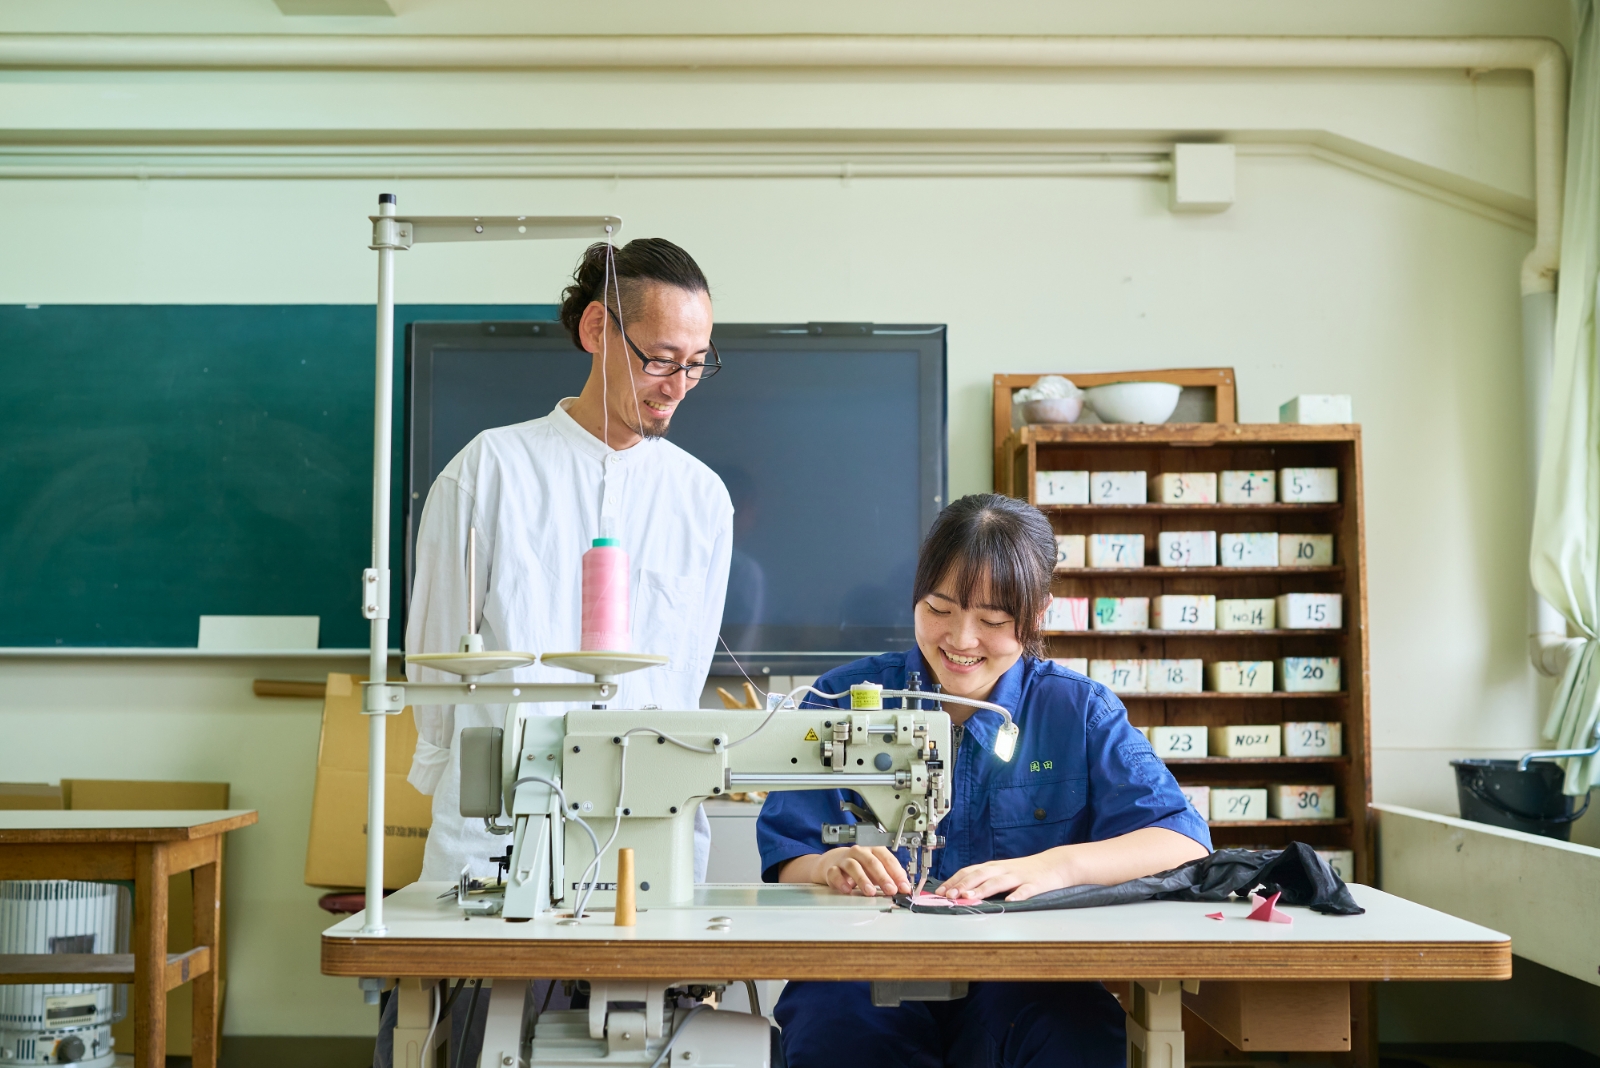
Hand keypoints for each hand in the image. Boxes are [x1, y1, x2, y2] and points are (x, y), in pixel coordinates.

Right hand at [815, 846, 911, 896]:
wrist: (834, 861)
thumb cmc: (860, 865)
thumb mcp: (877, 868)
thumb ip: (891, 876)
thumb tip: (905, 887)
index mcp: (873, 850)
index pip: (888, 859)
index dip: (897, 874)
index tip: (904, 887)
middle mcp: (859, 852)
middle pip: (872, 862)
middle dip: (883, 877)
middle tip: (890, 890)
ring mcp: (845, 860)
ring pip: (853, 866)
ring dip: (863, 879)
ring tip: (870, 892)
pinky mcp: (832, 869)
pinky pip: (835, 873)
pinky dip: (841, 882)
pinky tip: (847, 890)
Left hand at [937, 853, 1071, 902]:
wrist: (1054, 864)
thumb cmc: (1024, 871)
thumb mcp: (1001, 872)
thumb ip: (983, 880)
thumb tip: (959, 892)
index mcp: (993, 867)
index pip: (968, 871)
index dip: (953, 881)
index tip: (939, 891)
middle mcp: (1002, 870)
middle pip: (979, 875)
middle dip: (962, 885)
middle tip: (949, 895)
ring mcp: (1018, 876)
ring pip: (998, 882)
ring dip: (982, 889)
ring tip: (970, 897)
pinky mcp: (1035, 884)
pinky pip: (1025, 890)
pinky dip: (1018, 895)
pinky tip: (1011, 901)